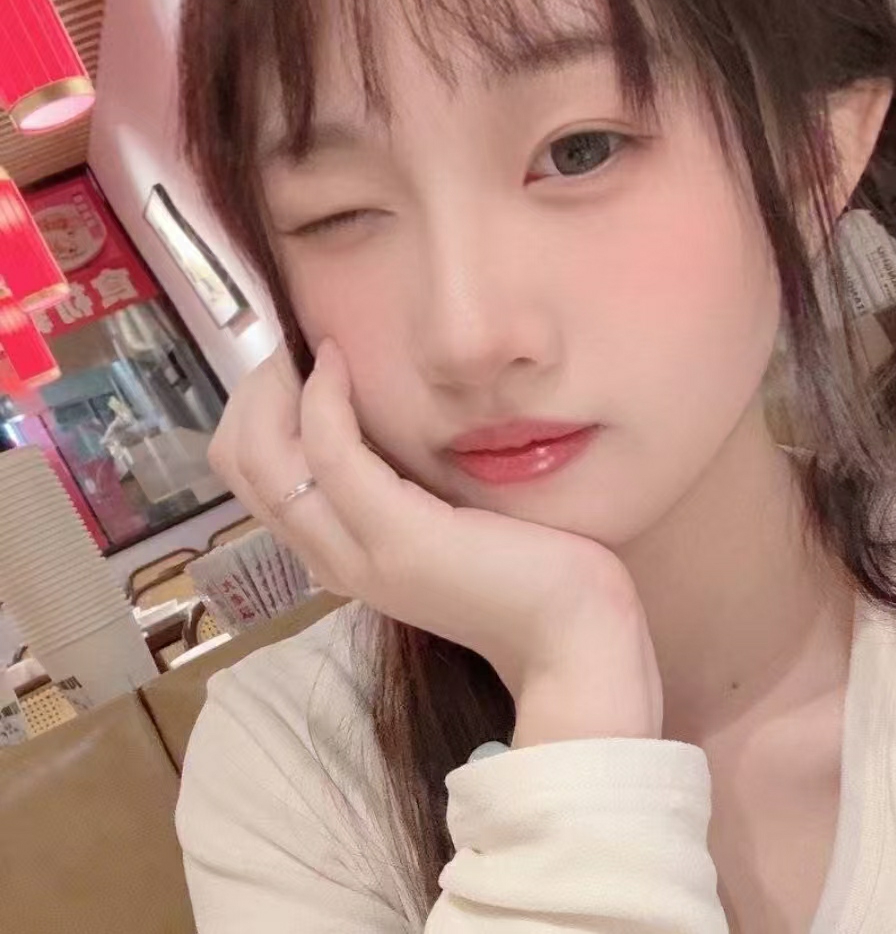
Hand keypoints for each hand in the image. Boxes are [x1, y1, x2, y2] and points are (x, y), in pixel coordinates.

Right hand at [206, 340, 661, 746]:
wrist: (571, 633)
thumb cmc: (526, 568)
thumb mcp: (447, 520)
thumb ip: (406, 489)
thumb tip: (389, 424)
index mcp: (340, 554)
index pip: (251, 477)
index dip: (257, 409)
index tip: (297, 361)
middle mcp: (332, 558)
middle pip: (240, 464)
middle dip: (254, 391)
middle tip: (295, 345)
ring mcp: (359, 551)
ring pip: (264, 459)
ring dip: (276, 386)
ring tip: (313, 346)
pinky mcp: (397, 536)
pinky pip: (330, 453)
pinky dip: (324, 397)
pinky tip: (342, 362)